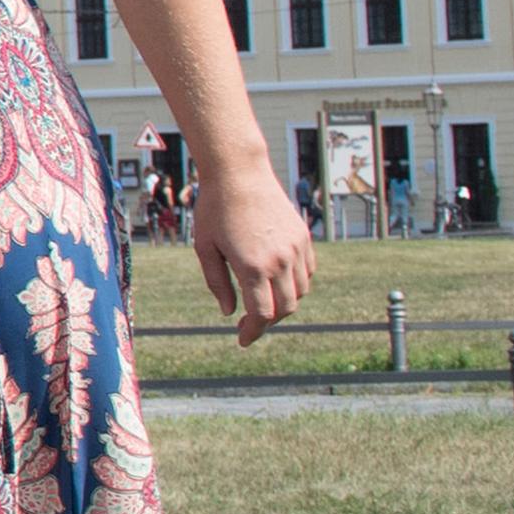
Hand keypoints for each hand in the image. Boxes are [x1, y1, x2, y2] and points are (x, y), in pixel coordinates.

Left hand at [190, 166, 312, 345]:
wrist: (239, 173)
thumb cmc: (215, 210)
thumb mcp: (205, 249)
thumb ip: (218, 284)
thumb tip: (230, 312)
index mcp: (252, 266)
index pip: (262, 315)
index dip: (253, 332)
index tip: (243, 340)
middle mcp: (280, 260)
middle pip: (285, 309)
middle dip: (268, 322)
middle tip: (249, 323)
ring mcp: (296, 248)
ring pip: (300, 292)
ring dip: (283, 304)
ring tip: (261, 302)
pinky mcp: (304, 237)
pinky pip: (307, 272)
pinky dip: (296, 284)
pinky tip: (277, 282)